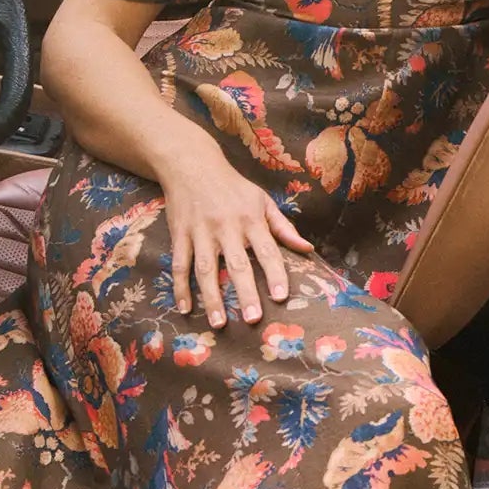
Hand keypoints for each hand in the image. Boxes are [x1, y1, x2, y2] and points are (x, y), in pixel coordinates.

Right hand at [157, 135, 313, 327]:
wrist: (191, 164)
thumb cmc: (233, 186)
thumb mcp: (262, 200)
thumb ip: (284, 227)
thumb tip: (308, 249)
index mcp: (251, 219)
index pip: (267, 250)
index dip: (275, 273)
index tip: (281, 297)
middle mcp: (226, 227)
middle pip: (237, 265)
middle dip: (245, 293)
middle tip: (252, 320)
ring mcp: (201, 232)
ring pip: (206, 269)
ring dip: (211, 298)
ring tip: (219, 323)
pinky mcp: (180, 234)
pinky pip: (179, 264)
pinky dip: (180, 287)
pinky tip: (184, 309)